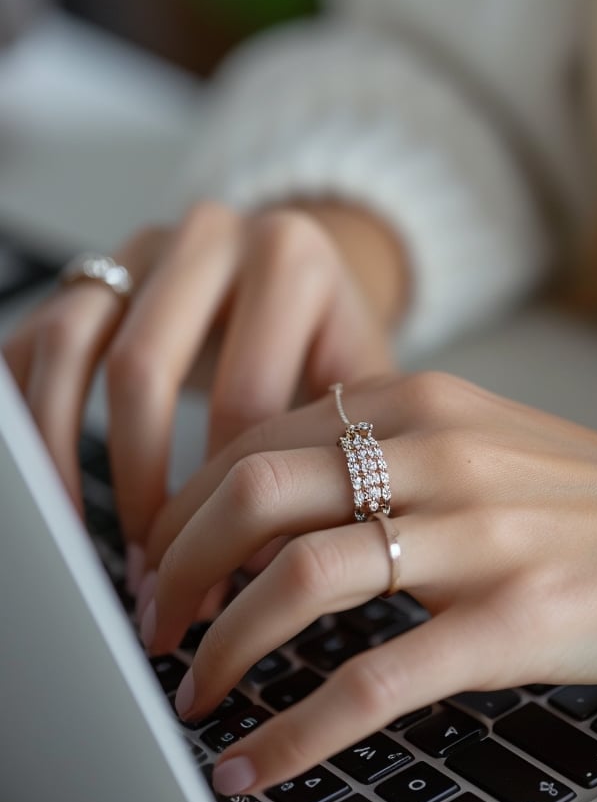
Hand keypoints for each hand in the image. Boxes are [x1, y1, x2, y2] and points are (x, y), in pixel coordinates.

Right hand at [1, 201, 398, 578]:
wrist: (303, 270)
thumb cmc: (329, 341)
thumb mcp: (359, 378)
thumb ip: (334, 449)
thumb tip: (271, 565)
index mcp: (289, 258)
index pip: (243, 394)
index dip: (234, 493)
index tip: (232, 563)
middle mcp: (210, 235)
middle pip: (141, 366)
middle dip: (139, 481)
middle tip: (153, 559)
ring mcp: (141, 248)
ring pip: (69, 345)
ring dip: (64, 453)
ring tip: (84, 532)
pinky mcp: (91, 272)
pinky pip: (31, 339)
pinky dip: (29, 415)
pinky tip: (45, 481)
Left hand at [141, 371, 596, 794]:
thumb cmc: (590, 500)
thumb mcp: (480, 440)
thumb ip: (383, 449)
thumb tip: (275, 495)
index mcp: (423, 404)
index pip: (260, 441)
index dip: (187, 506)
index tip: (160, 560)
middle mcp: (439, 454)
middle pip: (254, 492)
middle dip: (177, 562)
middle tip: (154, 620)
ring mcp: (477, 537)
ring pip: (297, 578)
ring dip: (220, 643)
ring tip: (193, 691)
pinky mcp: (512, 622)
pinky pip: (372, 680)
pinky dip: (296, 729)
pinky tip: (260, 762)